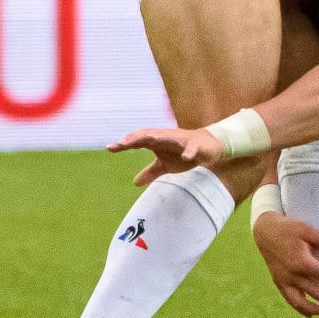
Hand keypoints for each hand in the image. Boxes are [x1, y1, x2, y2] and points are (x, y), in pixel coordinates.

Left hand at [109, 126, 226, 186]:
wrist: (208, 147)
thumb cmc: (183, 152)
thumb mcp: (165, 165)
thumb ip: (151, 171)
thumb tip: (135, 182)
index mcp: (157, 141)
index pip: (138, 140)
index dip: (125, 143)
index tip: (110, 148)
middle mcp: (166, 137)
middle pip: (148, 134)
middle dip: (136, 138)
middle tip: (122, 143)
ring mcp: (181, 140)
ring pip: (168, 136)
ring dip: (158, 137)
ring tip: (148, 139)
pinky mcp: (195, 144)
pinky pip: (191, 147)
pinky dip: (188, 151)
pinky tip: (185, 156)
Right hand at [253, 212, 318, 316]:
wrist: (264, 232)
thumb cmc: (288, 228)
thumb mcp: (307, 229)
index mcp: (301, 262)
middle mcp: (293, 275)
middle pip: (317, 294)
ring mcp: (284, 282)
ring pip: (302, 304)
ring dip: (318, 310)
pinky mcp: (279, 283)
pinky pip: (291, 301)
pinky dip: (302, 309)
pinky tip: (312, 313)